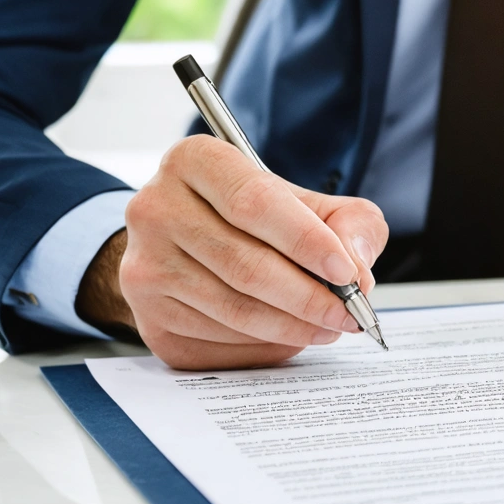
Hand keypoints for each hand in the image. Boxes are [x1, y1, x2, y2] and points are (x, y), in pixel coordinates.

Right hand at [77, 135, 387, 369]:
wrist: (190, 243)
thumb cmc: (259, 219)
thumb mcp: (310, 203)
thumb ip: (348, 225)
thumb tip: (358, 273)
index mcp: (196, 161)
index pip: (255, 202)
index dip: (307, 241)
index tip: (346, 273)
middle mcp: (157, 208)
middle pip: (245, 264)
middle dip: (309, 297)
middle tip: (349, 313)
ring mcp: (145, 264)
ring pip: (233, 308)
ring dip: (293, 326)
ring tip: (329, 325)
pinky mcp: (148, 315)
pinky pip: (218, 339)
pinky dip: (264, 343)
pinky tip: (289, 333)